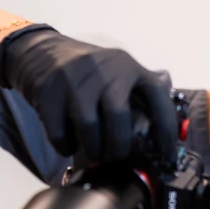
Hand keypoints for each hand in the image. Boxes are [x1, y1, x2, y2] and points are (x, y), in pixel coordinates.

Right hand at [0, 25, 176, 162]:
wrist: (39, 51)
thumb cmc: (85, 71)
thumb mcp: (115, 70)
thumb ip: (139, 88)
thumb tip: (170, 110)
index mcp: (127, 66)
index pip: (157, 95)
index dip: (167, 128)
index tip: (168, 154)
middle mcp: (104, 69)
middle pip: (119, 117)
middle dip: (119, 147)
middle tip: (116, 157)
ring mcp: (75, 79)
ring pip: (89, 127)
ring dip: (93, 149)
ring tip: (94, 152)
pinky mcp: (49, 90)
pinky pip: (60, 132)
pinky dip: (65, 146)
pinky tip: (69, 144)